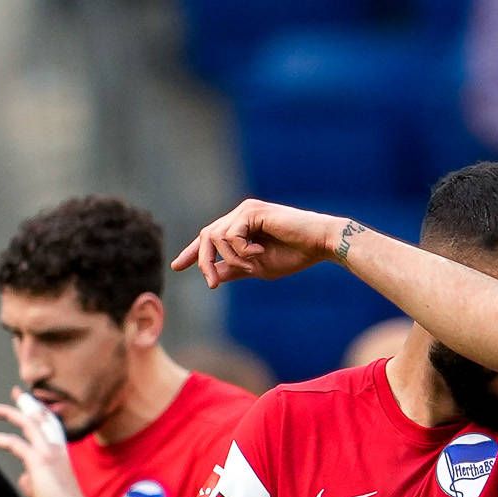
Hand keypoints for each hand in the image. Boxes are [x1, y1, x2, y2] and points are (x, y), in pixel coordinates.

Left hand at [0, 397, 87, 496]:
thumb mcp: (47, 496)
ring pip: (28, 422)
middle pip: (42, 419)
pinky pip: (12, 442)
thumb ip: (35, 484)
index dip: (41, 415)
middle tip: (17, 393)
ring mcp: (48, 453)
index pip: (53, 429)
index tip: (32, 405)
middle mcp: (57, 451)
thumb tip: (24, 478)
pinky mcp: (38, 460)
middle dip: (28, 404)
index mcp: (62, 458)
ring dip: (9, 413)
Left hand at [174, 200, 341, 287]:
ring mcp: (245, 211)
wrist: (320, 244)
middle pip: (206, 236)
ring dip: (232, 259)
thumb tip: (213, 276)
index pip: (210, 238)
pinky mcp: (251, 211)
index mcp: (241, 227)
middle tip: (212, 284)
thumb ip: (234, 269)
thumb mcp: (258, 267)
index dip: (193, 253)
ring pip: (217, 238)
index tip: (176, 266)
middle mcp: (240, 215)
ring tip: (254, 265)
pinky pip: (231, 236)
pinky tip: (260, 253)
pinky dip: (243, 250)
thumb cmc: (296, 255)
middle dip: (203, 261)